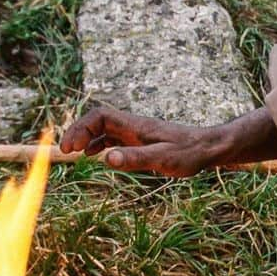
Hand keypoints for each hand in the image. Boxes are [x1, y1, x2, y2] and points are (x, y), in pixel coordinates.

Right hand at [60, 105, 276, 175]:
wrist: (211, 148)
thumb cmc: (191, 153)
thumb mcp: (163, 158)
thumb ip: (136, 158)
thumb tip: (106, 158)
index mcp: (135, 125)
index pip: (100, 116)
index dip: (81, 128)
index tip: (70, 148)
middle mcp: (133, 126)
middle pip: (97, 120)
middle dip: (78, 132)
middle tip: (66, 151)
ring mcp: (137, 133)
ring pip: (104, 129)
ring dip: (86, 138)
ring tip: (73, 154)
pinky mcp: (142, 141)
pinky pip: (113, 138)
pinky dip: (99, 144)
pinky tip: (94, 156)